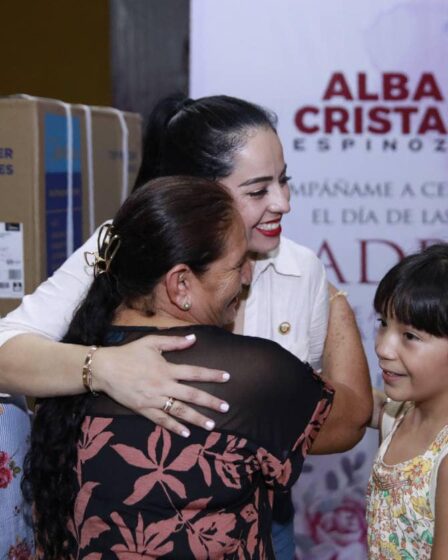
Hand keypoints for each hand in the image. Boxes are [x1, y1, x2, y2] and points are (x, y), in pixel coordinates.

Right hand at [92, 334, 229, 436]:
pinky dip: (174, 427)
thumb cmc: (129, 353)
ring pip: (179, 411)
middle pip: (191, 395)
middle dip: (210, 402)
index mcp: (167, 368)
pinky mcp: (143, 409)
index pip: (195, 372)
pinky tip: (186, 433)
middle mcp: (163, 385)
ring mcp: (153, 399)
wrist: (105, 369)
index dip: (212, 374)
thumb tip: (194, 339)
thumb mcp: (152, 342)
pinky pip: (162, 420)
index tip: (227, 377)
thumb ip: (174, 342)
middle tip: (226, 407)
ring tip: (212, 425)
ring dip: (197, 419)